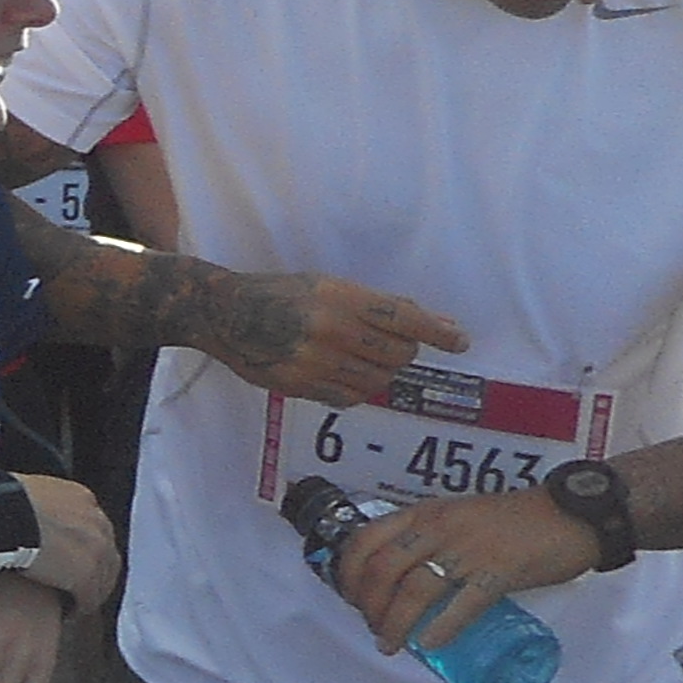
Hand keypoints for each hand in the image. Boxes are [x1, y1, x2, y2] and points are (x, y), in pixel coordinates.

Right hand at [21, 470, 122, 610]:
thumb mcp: (27, 489)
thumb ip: (41, 501)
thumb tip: (26, 509)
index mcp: (81, 498)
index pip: (93, 527)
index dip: (81, 544)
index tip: (68, 555)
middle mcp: (96, 522)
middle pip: (105, 553)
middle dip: (92, 569)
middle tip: (73, 583)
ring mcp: (96, 550)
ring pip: (103, 578)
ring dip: (89, 591)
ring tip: (72, 602)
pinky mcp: (86, 576)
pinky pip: (90, 598)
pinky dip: (80, 606)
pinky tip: (68, 613)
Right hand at [197, 271, 469, 403]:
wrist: (223, 313)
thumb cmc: (279, 293)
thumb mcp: (326, 285)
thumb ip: (375, 304)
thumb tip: (431, 321)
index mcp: (337, 297)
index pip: (403, 318)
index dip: (437, 331)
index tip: (460, 341)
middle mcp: (329, 329)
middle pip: (398, 354)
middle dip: (402, 352)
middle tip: (387, 345)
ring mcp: (314, 360)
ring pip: (378, 381)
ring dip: (379, 373)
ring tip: (360, 359)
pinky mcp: (300, 385)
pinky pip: (351, 397)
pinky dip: (355, 388)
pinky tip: (340, 373)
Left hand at [331, 483, 594, 649]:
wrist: (571, 514)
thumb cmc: (514, 519)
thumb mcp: (458, 517)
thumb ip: (429, 537)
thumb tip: (401, 577)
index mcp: (425, 513)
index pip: (366, 539)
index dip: (349, 573)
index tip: (349, 599)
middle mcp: (439, 528)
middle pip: (383, 569)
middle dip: (368, 605)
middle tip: (372, 628)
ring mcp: (469, 550)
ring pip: (415, 589)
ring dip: (396, 622)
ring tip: (390, 644)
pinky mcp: (500, 572)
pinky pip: (463, 604)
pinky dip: (441, 628)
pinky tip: (429, 644)